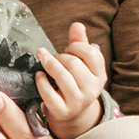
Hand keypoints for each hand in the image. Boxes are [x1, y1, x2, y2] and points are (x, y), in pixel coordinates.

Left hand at [35, 21, 107, 138]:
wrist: (71, 113)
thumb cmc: (74, 82)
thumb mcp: (81, 64)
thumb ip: (79, 43)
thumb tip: (77, 25)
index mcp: (100, 76)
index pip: (92, 54)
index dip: (77, 46)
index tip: (68, 48)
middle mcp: (92, 90)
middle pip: (74, 63)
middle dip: (60, 56)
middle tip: (53, 57)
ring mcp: (77, 102)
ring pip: (62, 76)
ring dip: (49, 64)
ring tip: (43, 60)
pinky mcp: (62, 111)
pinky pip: (49, 92)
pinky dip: (41, 81)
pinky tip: (38, 75)